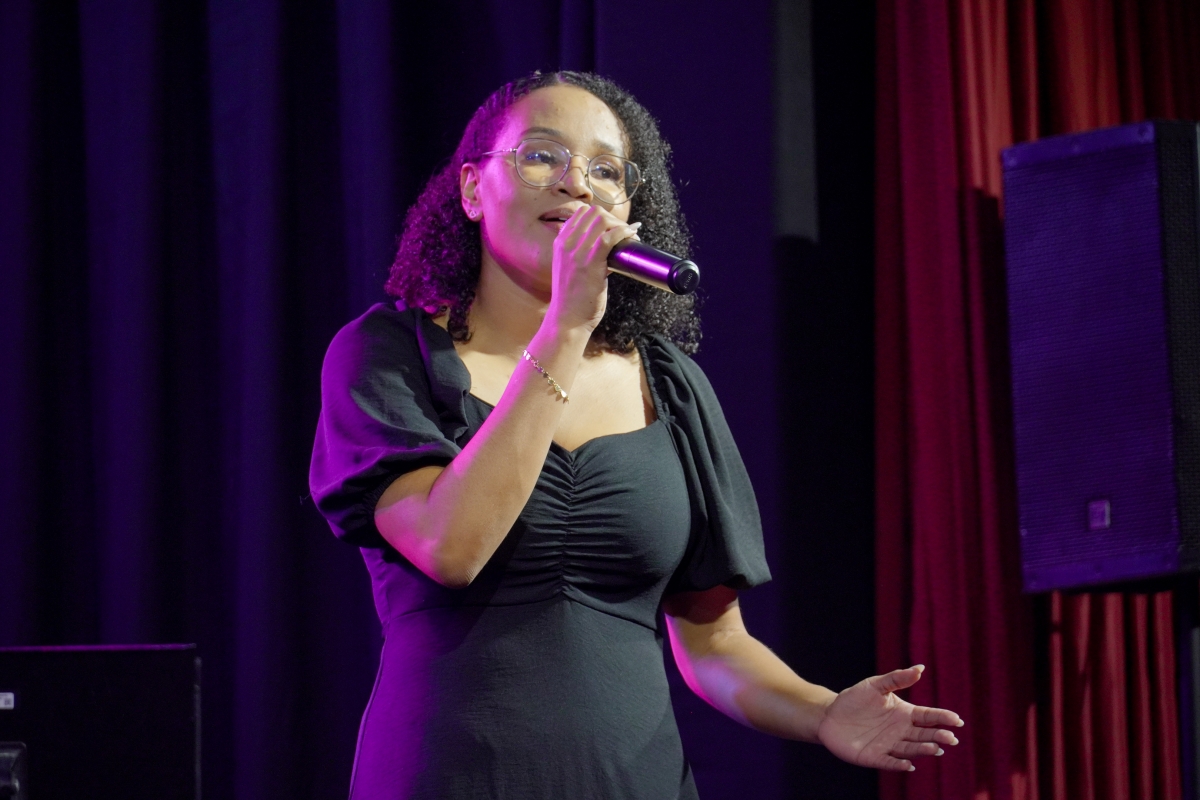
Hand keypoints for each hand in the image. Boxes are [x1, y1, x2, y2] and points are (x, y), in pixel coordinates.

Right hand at [547, 205, 639, 332]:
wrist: (567, 319)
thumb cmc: (572, 299)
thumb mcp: (570, 269)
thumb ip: (584, 255)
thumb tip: (610, 247)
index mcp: (560, 242)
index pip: (582, 212)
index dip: (601, 216)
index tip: (613, 227)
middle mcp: (566, 243)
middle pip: (593, 212)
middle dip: (613, 218)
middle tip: (624, 231)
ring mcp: (577, 252)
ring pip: (602, 220)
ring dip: (620, 224)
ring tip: (630, 235)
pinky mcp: (590, 262)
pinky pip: (609, 237)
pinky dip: (624, 232)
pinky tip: (631, 236)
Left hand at [816, 665, 962, 771]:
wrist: (830, 715)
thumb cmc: (855, 699)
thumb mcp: (876, 685)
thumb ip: (897, 678)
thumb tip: (920, 668)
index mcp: (905, 714)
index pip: (928, 717)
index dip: (943, 718)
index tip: (957, 720)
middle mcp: (901, 732)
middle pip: (924, 735)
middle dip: (938, 737)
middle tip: (950, 738)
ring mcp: (889, 745)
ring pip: (911, 749)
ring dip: (923, 750)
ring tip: (934, 748)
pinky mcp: (875, 757)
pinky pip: (890, 762)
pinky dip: (899, 764)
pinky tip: (908, 765)